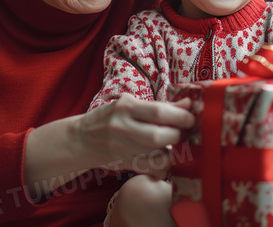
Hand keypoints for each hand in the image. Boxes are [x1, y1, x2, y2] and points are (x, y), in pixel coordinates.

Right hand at [76, 93, 194, 178]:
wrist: (82, 140)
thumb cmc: (110, 118)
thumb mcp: (130, 105)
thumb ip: (159, 106)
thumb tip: (188, 103)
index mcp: (126, 107)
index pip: (159, 112)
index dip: (180, 116)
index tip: (190, 118)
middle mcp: (123, 128)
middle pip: (159, 136)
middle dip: (177, 134)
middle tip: (182, 132)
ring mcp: (123, 148)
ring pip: (157, 155)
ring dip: (172, 151)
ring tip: (171, 144)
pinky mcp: (125, 164)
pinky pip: (151, 169)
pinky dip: (163, 165)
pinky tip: (161, 157)